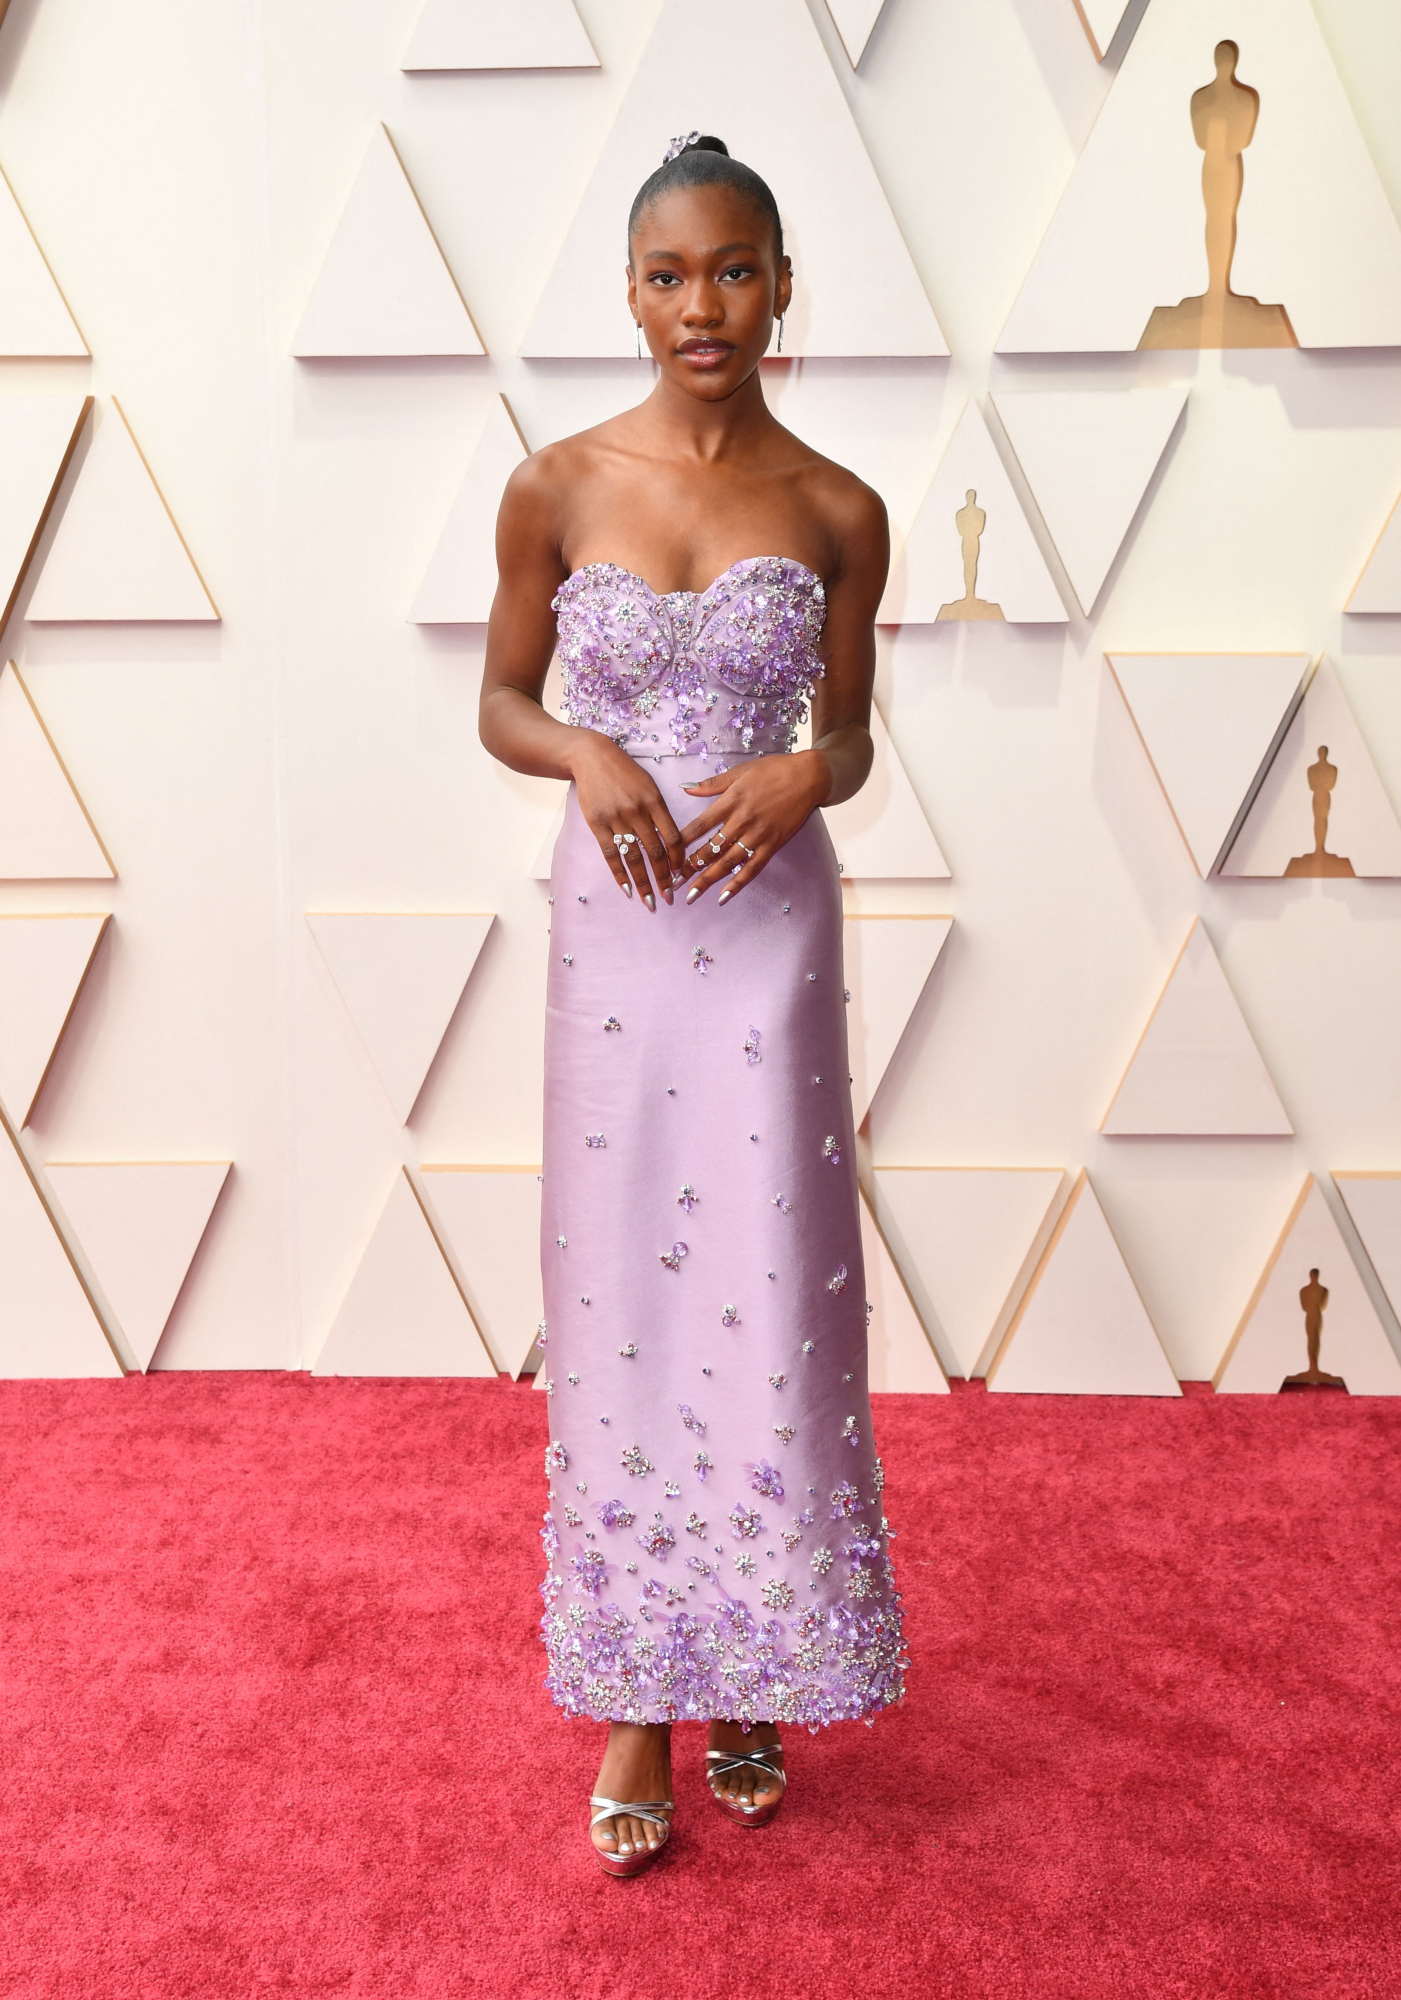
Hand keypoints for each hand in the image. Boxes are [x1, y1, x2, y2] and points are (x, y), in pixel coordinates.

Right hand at [570, 732, 687, 907]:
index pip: (672, 837)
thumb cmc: (625, 772)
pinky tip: (627, 890)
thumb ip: (660, 812)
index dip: (678, 859)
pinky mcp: (597, 824)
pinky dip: (619, 875)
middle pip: (655, 852)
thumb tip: (672, 843)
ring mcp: (616, 818)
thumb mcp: (649, 785)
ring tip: (650, 901)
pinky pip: (610, 854)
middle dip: (663, 878)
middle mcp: (637, 811)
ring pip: (633, 857)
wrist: (592, 757)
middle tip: (669, 898)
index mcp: (655, 801)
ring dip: (643, 883)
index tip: (680, 875)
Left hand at [678, 751, 829, 904]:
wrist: (808, 777)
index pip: (699, 826)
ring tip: (692, 896)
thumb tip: (686, 789)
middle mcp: (742, 820)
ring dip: (708, 880)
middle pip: (711, 849)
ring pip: (728, 862)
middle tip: (673, 883)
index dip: (682, 843)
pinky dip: (738, 883)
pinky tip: (724, 897)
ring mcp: (758, 835)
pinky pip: (753, 868)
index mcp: (730, 801)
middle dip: (690, 868)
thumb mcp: (740, 771)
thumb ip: (712, 784)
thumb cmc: (773, 770)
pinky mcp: (773, 845)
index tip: (667, 856)